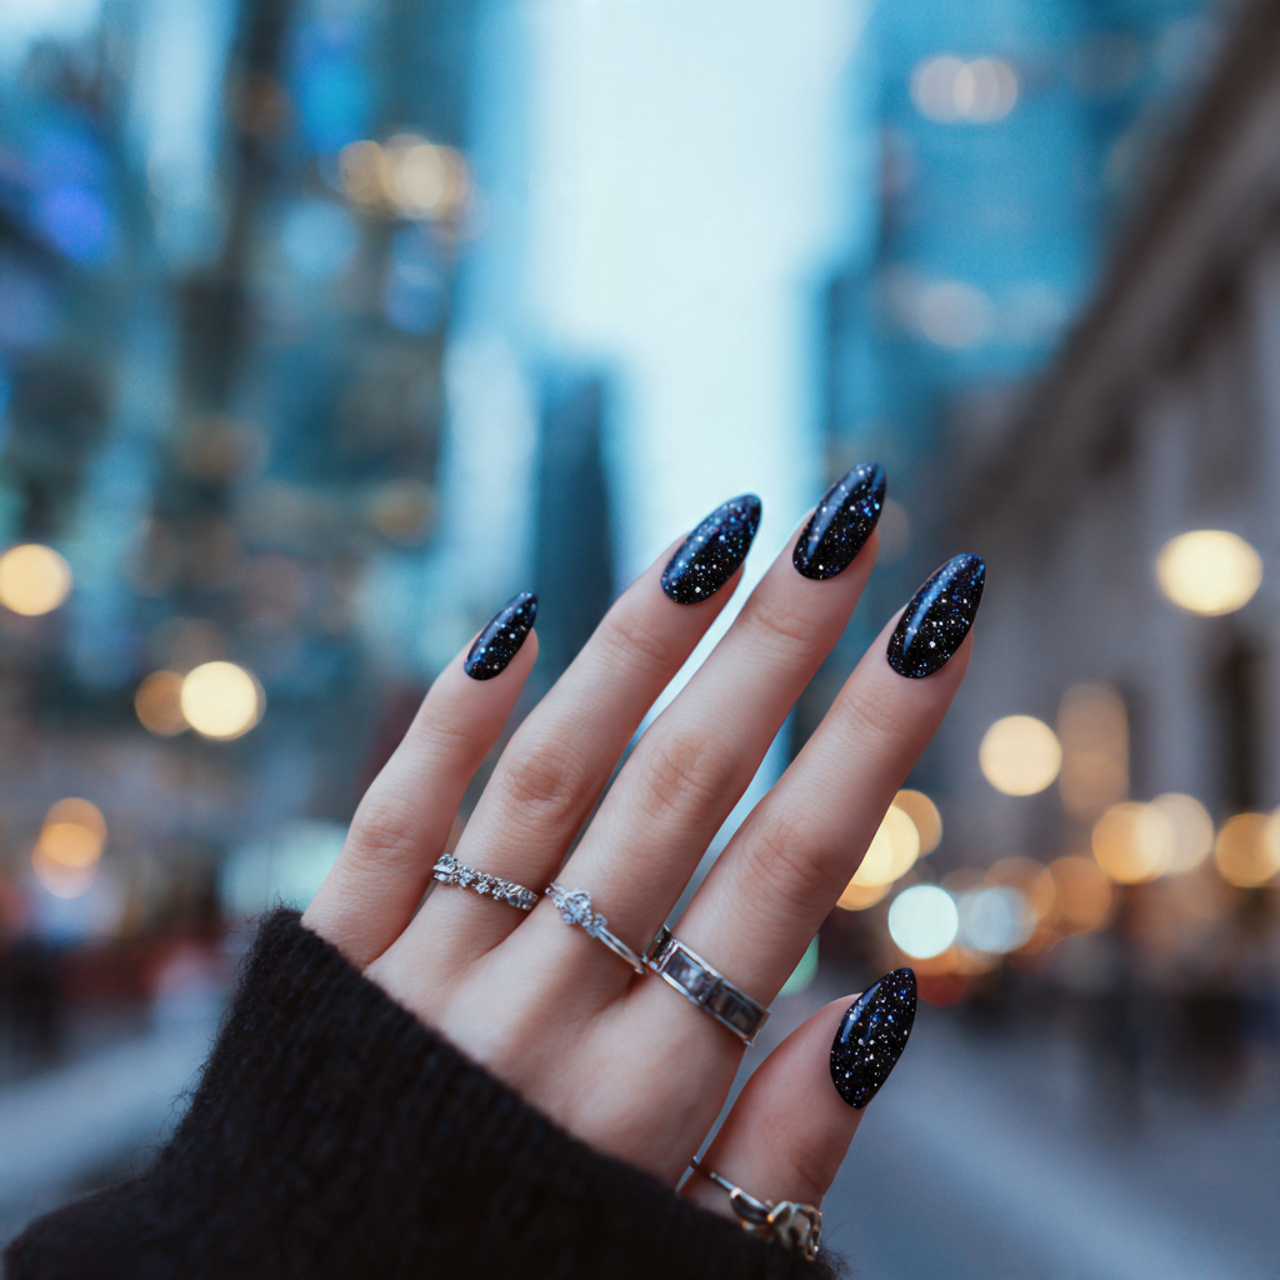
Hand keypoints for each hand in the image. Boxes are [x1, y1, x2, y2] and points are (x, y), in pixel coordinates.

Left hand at [303, 473, 981, 1233]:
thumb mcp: (685, 1257)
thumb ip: (786, 1149)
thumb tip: (882, 1003)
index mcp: (648, 1093)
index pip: (791, 869)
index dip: (875, 732)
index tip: (938, 619)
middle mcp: (542, 1012)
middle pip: (683, 790)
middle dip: (779, 644)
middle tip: (846, 518)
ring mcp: (426, 978)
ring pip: (550, 779)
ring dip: (639, 646)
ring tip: (720, 533)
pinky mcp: (332, 965)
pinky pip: (392, 820)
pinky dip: (449, 719)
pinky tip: (511, 622)